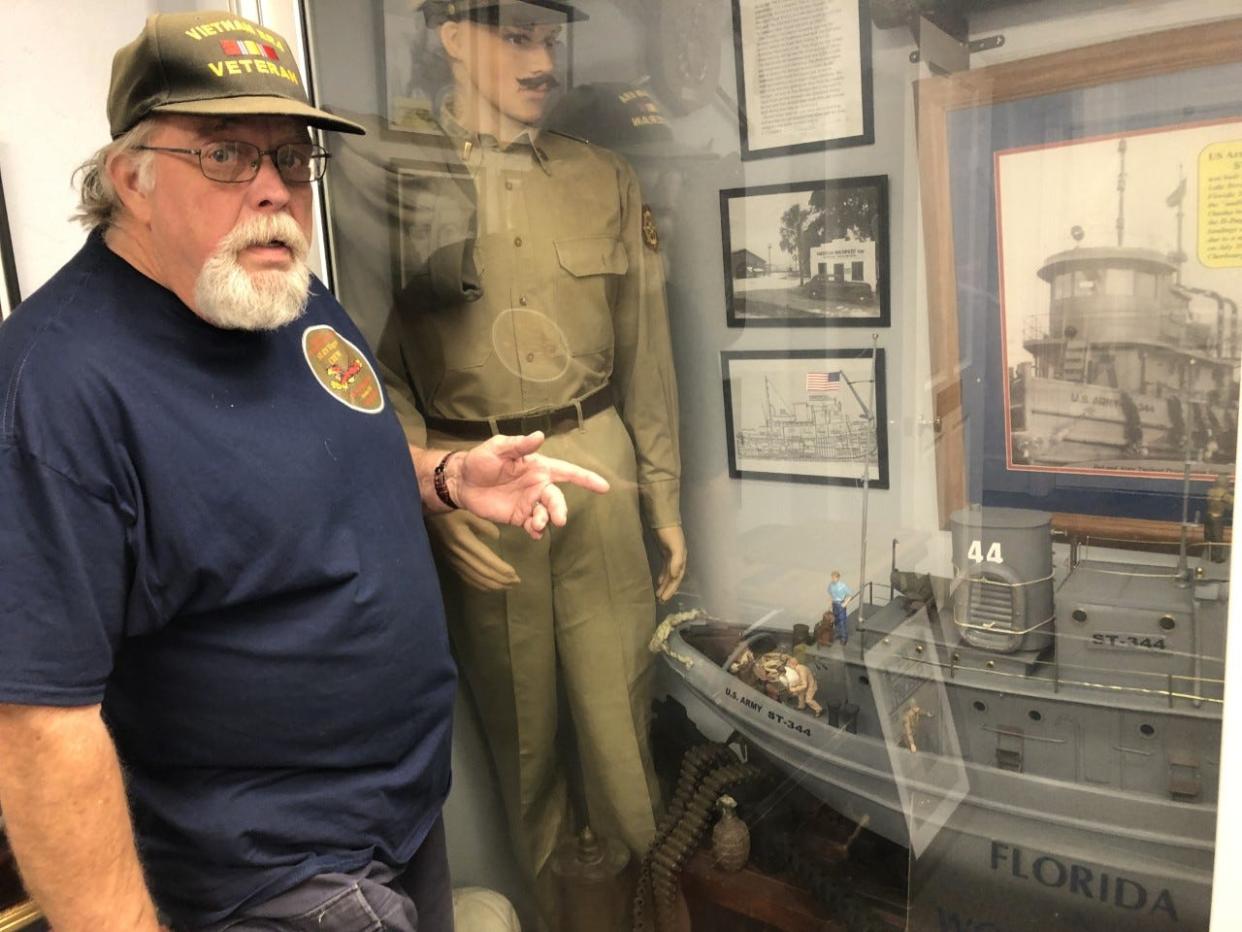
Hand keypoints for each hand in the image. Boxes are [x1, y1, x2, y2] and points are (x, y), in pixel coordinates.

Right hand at [426, 510, 519, 590]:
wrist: (425, 512)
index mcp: (464, 540)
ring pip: (475, 578)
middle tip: (516, 583)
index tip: (515, 575)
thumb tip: (497, 537)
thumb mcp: (468, 511)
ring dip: (492, 585)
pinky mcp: (449, 562)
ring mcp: (452, 559)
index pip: (487, 560)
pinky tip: (489, 586)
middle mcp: (458, 553)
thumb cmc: (449, 509)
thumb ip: (483, 524)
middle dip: (501, 580)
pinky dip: (480, 584)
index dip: (502, 570)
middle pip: (483, 573)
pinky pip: (466, 577)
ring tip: (507, 586)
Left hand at [456, 432, 609, 539]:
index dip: (586, 478)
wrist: (461, 482)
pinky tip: (533, 533)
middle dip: (560, 509)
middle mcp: (538, 485)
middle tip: (558, 520)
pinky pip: (533, 526)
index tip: (604, 487)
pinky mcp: (518, 517)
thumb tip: (539, 435)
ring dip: (546, 520)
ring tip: (537, 524)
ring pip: (546, 514)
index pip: (567, 472)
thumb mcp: (498, 448)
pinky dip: (536, 531)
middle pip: (557, 498)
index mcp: (538, 467)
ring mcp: (529, 503)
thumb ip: (519, 445)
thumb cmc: (481, 460)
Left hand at [654, 525, 686, 601]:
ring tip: (658, 594)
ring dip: (664, 584)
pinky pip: (665, 567)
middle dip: (668, 590)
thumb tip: (675, 576)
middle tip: (660, 601)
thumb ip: (676, 561)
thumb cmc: (669, 532)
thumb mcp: (674, 546)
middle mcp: (677, 559)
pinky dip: (662, 575)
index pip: (676, 578)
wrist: (662, 517)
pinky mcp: (665, 552)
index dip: (671, 589)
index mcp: (681, 559)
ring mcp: (671, 555)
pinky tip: (658, 581)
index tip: (663, 599)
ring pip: (669, 574)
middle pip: (673, 578)